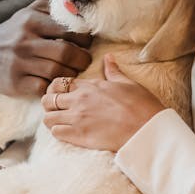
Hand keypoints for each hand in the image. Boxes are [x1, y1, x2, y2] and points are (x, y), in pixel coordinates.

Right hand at [0, 0, 91, 96]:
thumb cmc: (16, 31)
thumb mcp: (30, 12)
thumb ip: (55, 9)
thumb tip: (80, 12)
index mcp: (30, 21)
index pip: (68, 29)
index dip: (84, 38)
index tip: (86, 42)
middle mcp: (24, 42)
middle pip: (66, 53)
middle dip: (83, 58)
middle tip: (84, 59)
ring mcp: (19, 64)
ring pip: (57, 72)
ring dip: (72, 73)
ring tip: (73, 70)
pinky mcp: (16, 83)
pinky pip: (44, 87)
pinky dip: (54, 85)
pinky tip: (56, 80)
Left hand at [41, 55, 165, 151]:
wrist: (147, 130)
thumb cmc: (141, 106)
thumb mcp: (127, 83)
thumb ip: (113, 71)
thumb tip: (108, 57)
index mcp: (90, 86)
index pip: (60, 83)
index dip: (56, 90)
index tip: (61, 96)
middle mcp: (79, 100)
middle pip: (48, 100)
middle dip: (49, 104)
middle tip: (57, 110)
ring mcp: (77, 118)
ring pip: (48, 118)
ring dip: (52, 120)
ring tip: (61, 123)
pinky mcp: (79, 136)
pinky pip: (56, 133)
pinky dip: (58, 133)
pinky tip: (68, 133)